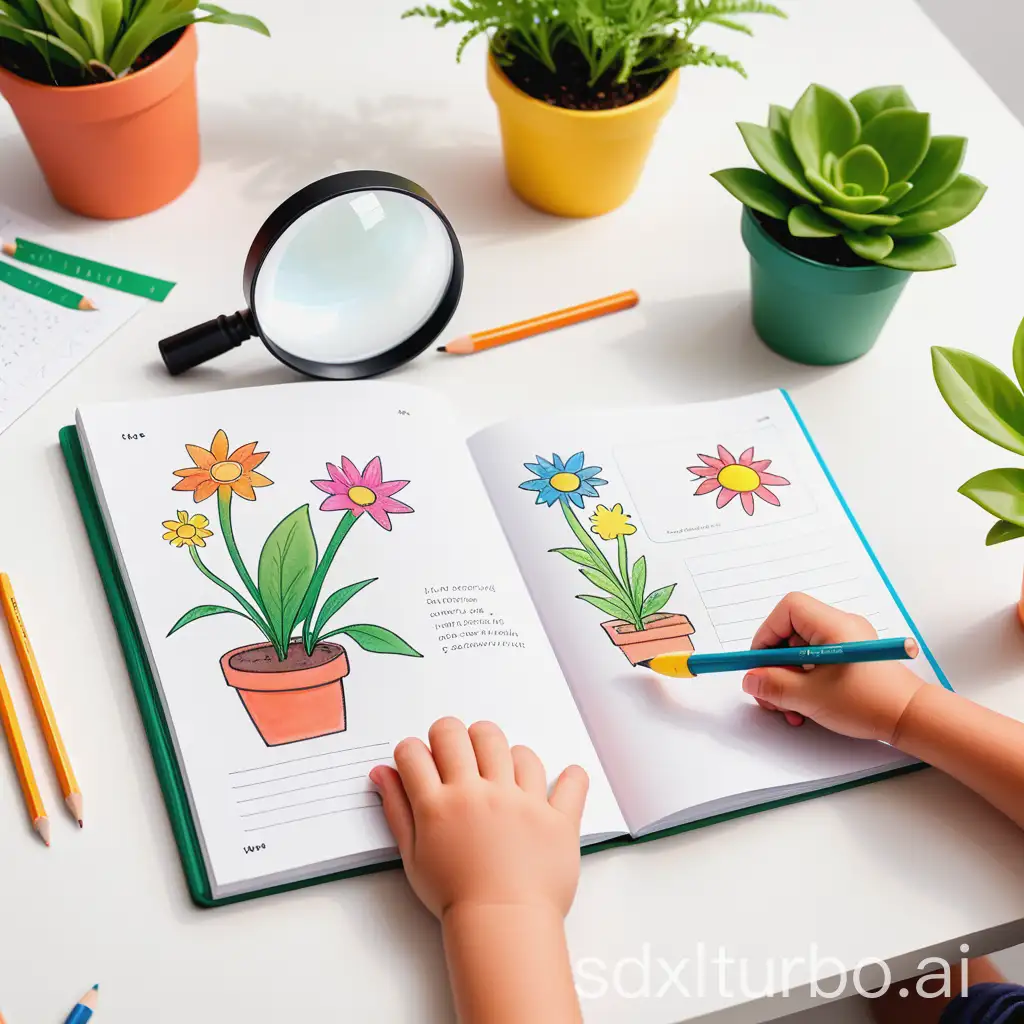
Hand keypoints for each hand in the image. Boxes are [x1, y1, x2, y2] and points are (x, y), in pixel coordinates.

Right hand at [370, 717, 588, 920]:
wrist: (502, 926)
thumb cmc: (455, 897)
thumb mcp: (413, 857)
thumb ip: (397, 810)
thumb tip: (382, 773)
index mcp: (439, 805)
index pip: (414, 752)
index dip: (412, 751)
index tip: (420, 762)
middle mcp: (478, 793)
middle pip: (457, 734)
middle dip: (449, 735)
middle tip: (455, 755)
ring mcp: (519, 801)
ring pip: (509, 746)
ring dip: (500, 751)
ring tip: (499, 771)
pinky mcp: (555, 816)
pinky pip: (569, 782)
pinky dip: (569, 778)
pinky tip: (563, 781)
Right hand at [742, 593, 924, 741]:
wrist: (912, 718)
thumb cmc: (868, 702)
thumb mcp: (811, 697)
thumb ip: (774, 685)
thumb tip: (750, 680)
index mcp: (833, 625)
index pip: (787, 610)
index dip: (767, 634)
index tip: (760, 664)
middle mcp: (840, 626)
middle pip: (791, 633)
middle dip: (775, 665)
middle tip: (770, 692)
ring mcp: (847, 642)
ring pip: (802, 652)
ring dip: (789, 679)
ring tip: (789, 708)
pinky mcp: (852, 659)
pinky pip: (817, 662)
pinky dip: (805, 682)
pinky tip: (805, 708)